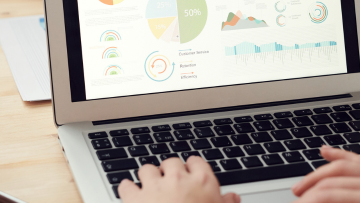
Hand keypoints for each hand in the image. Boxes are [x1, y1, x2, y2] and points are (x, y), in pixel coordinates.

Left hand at [118, 156, 239, 202]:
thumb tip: (233, 198)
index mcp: (202, 182)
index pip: (195, 162)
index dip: (191, 169)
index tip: (189, 175)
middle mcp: (178, 179)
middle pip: (170, 162)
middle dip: (168, 172)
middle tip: (170, 186)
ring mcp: (154, 187)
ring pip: (147, 169)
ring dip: (148, 178)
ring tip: (151, 191)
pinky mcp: (135, 198)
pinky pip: (126, 186)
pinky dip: (127, 190)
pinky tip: (131, 195)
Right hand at [292, 145, 359, 201]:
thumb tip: (316, 200)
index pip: (326, 196)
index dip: (306, 200)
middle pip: (329, 181)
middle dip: (307, 190)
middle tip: (295, 198)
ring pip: (340, 166)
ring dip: (315, 176)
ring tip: (299, 187)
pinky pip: (357, 159)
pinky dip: (339, 154)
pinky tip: (325, 152)